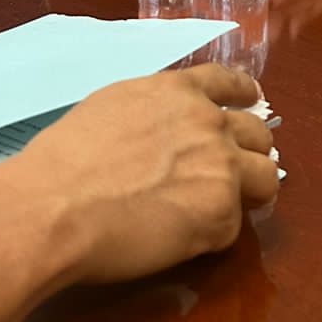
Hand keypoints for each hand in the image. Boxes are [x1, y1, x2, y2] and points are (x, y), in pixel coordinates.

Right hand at [8, 65, 278, 286]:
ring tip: (221, 209)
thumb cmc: (64, 161)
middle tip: (229, 173)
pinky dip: (212, 235)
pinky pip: (233, 225)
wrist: (54, 207)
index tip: (251, 105)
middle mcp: (210, 122)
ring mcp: (222, 166)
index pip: (231, 83)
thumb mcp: (111, 108)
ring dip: (248, 192)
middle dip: (248, 152)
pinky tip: (181, 239)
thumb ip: (152, 114)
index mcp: (179, 91)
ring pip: (267, 178)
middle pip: (258, 134)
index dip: (245, 96)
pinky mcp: (221, 213)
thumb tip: (163, 133)